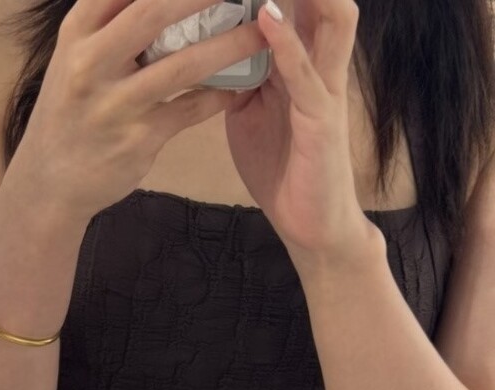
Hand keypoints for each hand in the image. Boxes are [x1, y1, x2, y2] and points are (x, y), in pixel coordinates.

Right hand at [13, 0, 270, 226]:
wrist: (50, 183)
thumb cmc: (71, 111)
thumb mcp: (76, 56)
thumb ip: (111, 20)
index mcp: (78, 32)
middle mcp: (91, 62)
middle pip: (155, 10)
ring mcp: (115, 104)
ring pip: (184, 63)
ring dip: (231, 43)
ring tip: (262, 31)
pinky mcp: (138, 139)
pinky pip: (191, 109)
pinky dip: (220, 96)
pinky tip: (241, 86)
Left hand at [224, 0, 378, 265]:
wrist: (310, 227)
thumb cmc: (282, 167)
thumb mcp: (249, 111)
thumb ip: (236, 75)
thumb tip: (202, 48)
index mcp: (302, 59)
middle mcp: (320, 63)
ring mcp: (326, 89)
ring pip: (330, 19)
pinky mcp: (323, 122)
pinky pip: (308, 74)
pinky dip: (289, 44)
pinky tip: (268, 19)